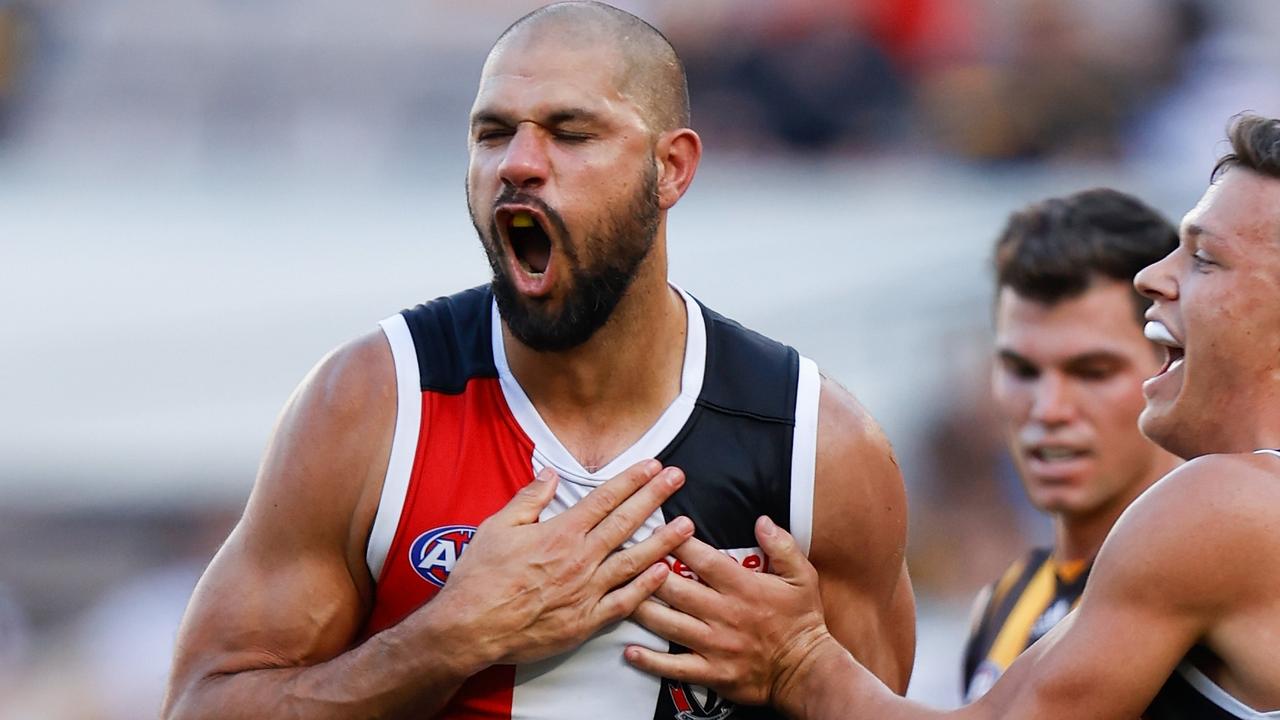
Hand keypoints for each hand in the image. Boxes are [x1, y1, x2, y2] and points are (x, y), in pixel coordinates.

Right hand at [430, 459, 693, 667]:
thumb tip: (549, 475)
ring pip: (634, 560)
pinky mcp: (585, 621)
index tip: (653, 465)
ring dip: (663, 540)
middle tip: (678, 478)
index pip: (604, 498)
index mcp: (559, 532)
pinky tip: (664, 573)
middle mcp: (579, 558)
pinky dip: (646, 587)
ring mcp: (586, 590)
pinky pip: (624, 601)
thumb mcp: (496, 527)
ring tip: (688, 524)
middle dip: (655, 496)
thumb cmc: (479, 578)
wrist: (470, 628)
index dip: (631, 479)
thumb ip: (528, 499)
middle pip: (626, 521)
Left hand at [624, 516, 840, 713]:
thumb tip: (761, 520)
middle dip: (647, 571)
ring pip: (667, 624)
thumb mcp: (802, 577)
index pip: (701, 559)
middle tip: (625, 558)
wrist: (807, 670)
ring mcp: (714, 644)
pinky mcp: (711, 672)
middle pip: (674, 589)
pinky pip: (674, 667)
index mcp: (742, 587)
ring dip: (640, 609)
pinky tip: (629, 651)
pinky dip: (649, 660)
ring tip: (617, 596)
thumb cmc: (802, 622)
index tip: (657, 528)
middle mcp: (723, 613)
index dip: (676, 542)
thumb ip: (782, 546)